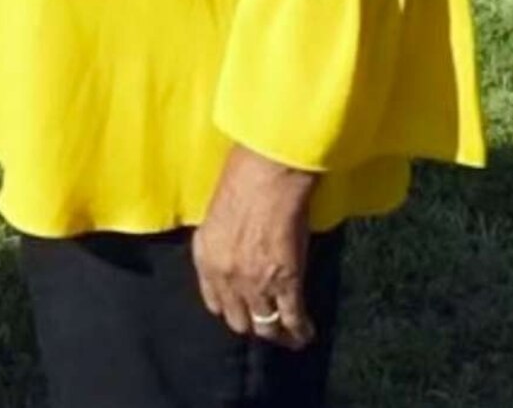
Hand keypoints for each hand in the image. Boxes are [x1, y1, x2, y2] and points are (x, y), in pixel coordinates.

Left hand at [194, 144, 321, 349]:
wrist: (266, 175)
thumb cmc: (242, 179)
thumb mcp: (217, 214)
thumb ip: (221, 240)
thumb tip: (236, 250)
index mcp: (206, 259)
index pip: (214, 301)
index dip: (230, 308)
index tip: (241, 309)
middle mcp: (226, 277)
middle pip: (238, 320)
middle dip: (252, 324)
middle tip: (266, 324)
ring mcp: (255, 284)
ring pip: (265, 326)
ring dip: (277, 334)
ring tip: (288, 338)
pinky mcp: (285, 283)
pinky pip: (292, 318)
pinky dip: (300, 330)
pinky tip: (306, 334)